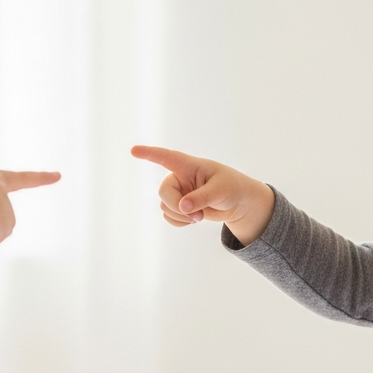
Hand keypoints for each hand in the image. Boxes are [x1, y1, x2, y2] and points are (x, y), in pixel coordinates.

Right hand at [129, 145, 275, 244]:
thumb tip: (183, 207)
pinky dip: (178, 222)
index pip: (167, 157)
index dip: (149, 154)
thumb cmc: (232, 188)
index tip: (134, 150)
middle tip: (197, 216)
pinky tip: (192, 221)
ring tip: (200, 217)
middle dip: (177, 207)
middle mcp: (180, 177)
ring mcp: (178, 192)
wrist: (238, 203)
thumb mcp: (220, 190)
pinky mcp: (179, 206)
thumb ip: (201, 198)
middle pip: (164, 192)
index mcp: (190, 165)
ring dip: (181, 216)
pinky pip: (168, 217)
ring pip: (165, 207)